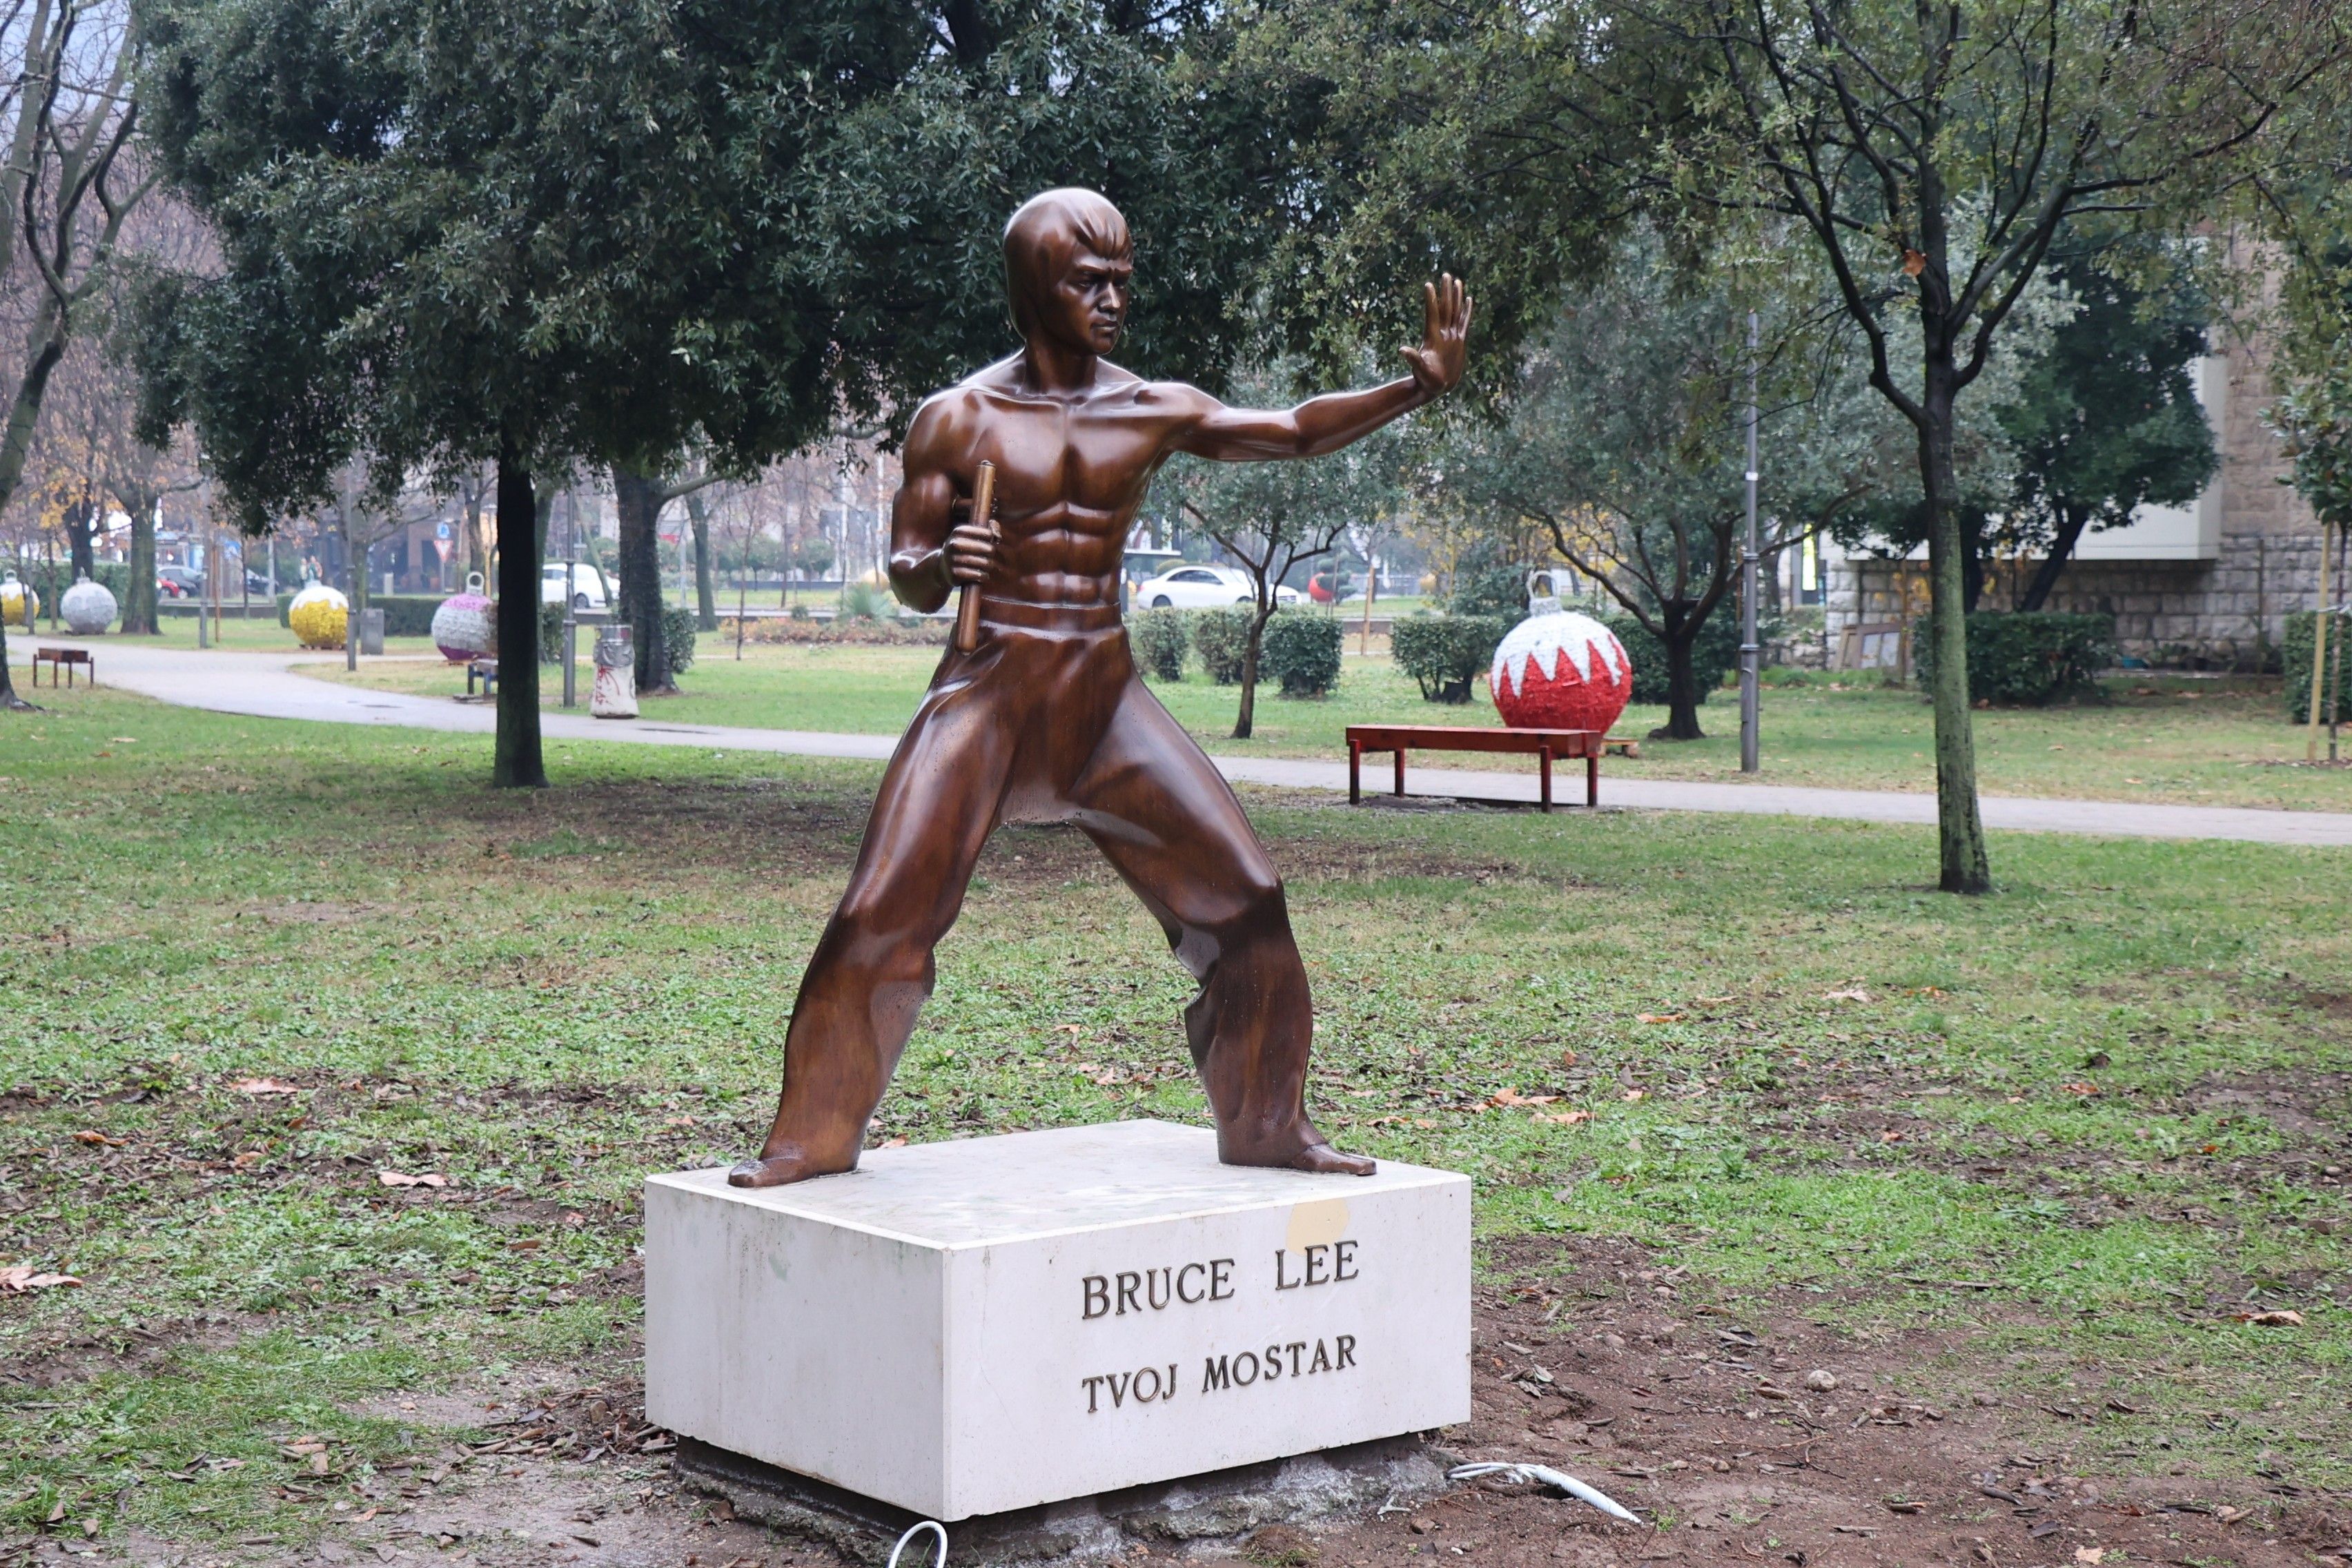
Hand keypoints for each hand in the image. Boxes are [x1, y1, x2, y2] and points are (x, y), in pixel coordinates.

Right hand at [944, 518, 996, 585]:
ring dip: (988, 565)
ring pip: (983, 563)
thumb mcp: (968, 536)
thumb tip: (997, 535)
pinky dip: (983, 576)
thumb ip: (986, 529)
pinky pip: (976, 575)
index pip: (986, 533)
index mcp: (959, 532)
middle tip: (989, 555)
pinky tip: (983, 575)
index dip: (990, 537)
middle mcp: (954, 544)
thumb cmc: (962, 548)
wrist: (942, 566)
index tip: (989, 540)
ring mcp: (953, 560)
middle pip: (986, 548)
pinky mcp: (954, 574)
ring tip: (988, 566)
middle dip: (991, 552)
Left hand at [1401, 273, 1471, 395]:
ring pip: (1454, 312)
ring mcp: (1451, 336)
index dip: (1431, 300)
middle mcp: (1442, 333)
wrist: (1437, 387)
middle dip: (1446, 292)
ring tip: (1457, 281)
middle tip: (1446, 274)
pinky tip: (1468, 299)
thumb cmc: (1427, 380)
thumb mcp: (1420, 370)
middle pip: (1445, 308)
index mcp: (1432, 338)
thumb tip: (1402, 350)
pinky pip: (1464, 322)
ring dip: (1455, 297)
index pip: (1432, 314)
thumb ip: (1413, 359)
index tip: (1428, 284)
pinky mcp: (1459, 341)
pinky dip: (1466, 311)